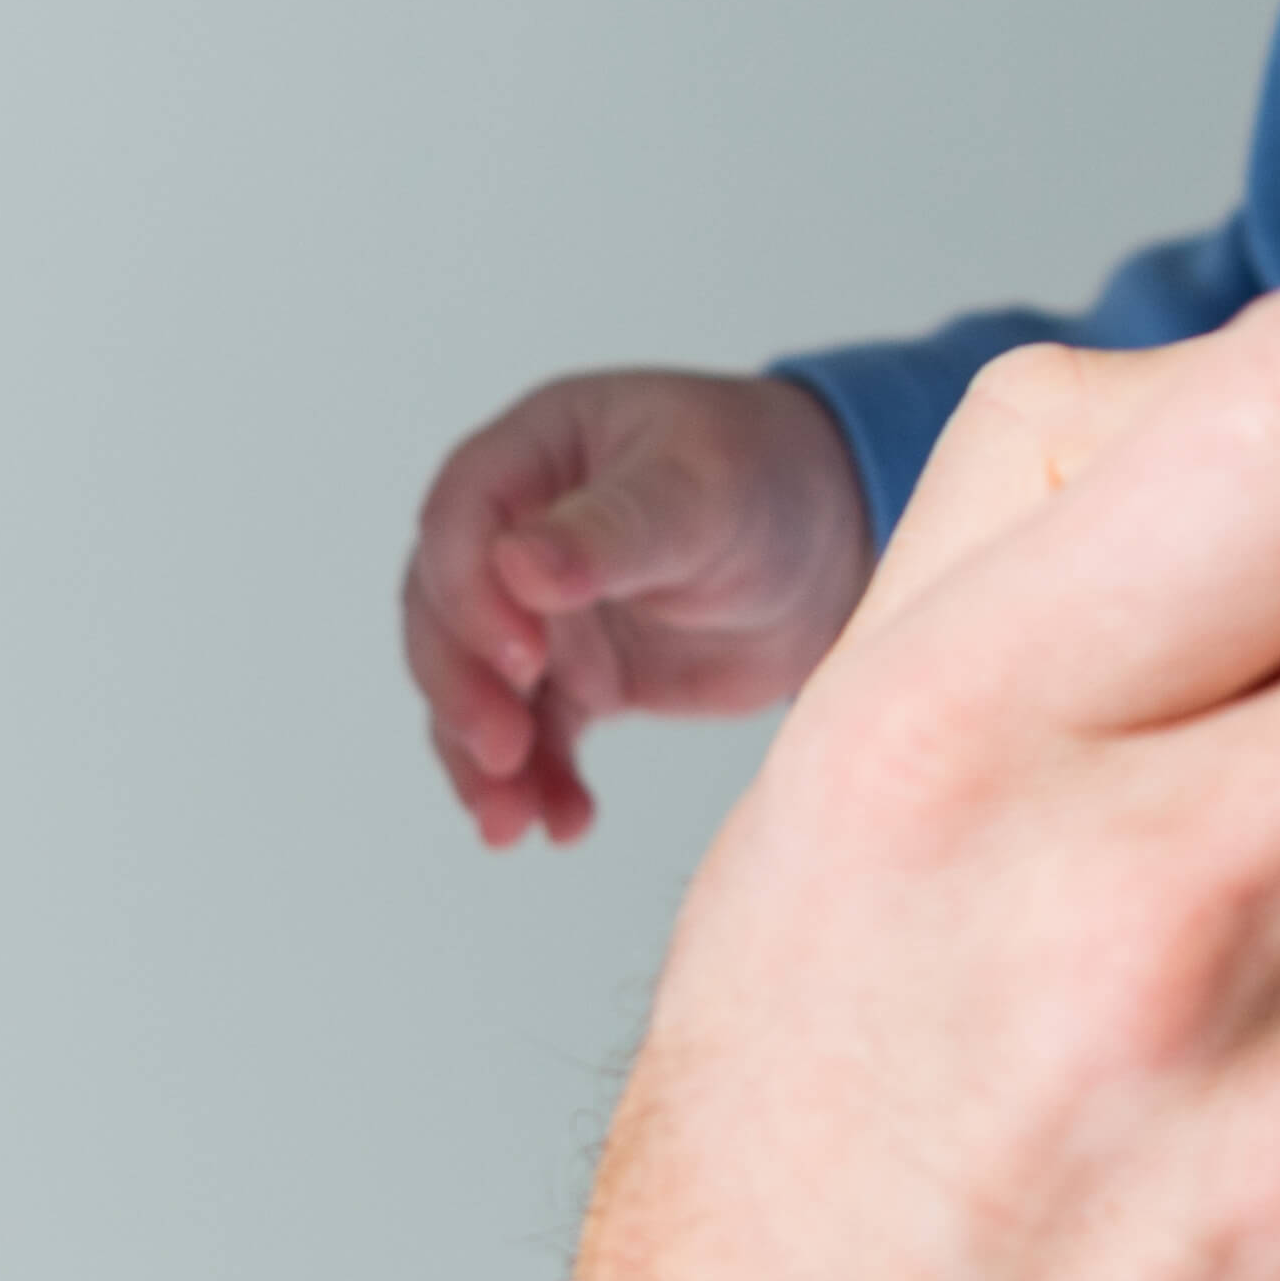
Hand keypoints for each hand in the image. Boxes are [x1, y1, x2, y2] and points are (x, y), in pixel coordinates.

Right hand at [402, 363, 875, 844]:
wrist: (835, 548)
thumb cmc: (767, 481)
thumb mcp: (700, 494)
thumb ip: (611, 530)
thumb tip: (515, 566)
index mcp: (533, 455)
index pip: (461, 523)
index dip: (470, 594)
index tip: (522, 661)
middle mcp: (516, 534)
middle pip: (445, 615)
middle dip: (463, 691)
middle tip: (503, 752)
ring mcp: (541, 613)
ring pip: (476, 690)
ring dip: (482, 760)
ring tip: (510, 822)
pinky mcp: (577, 680)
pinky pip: (534, 740)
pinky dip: (539, 785)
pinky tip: (563, 824)